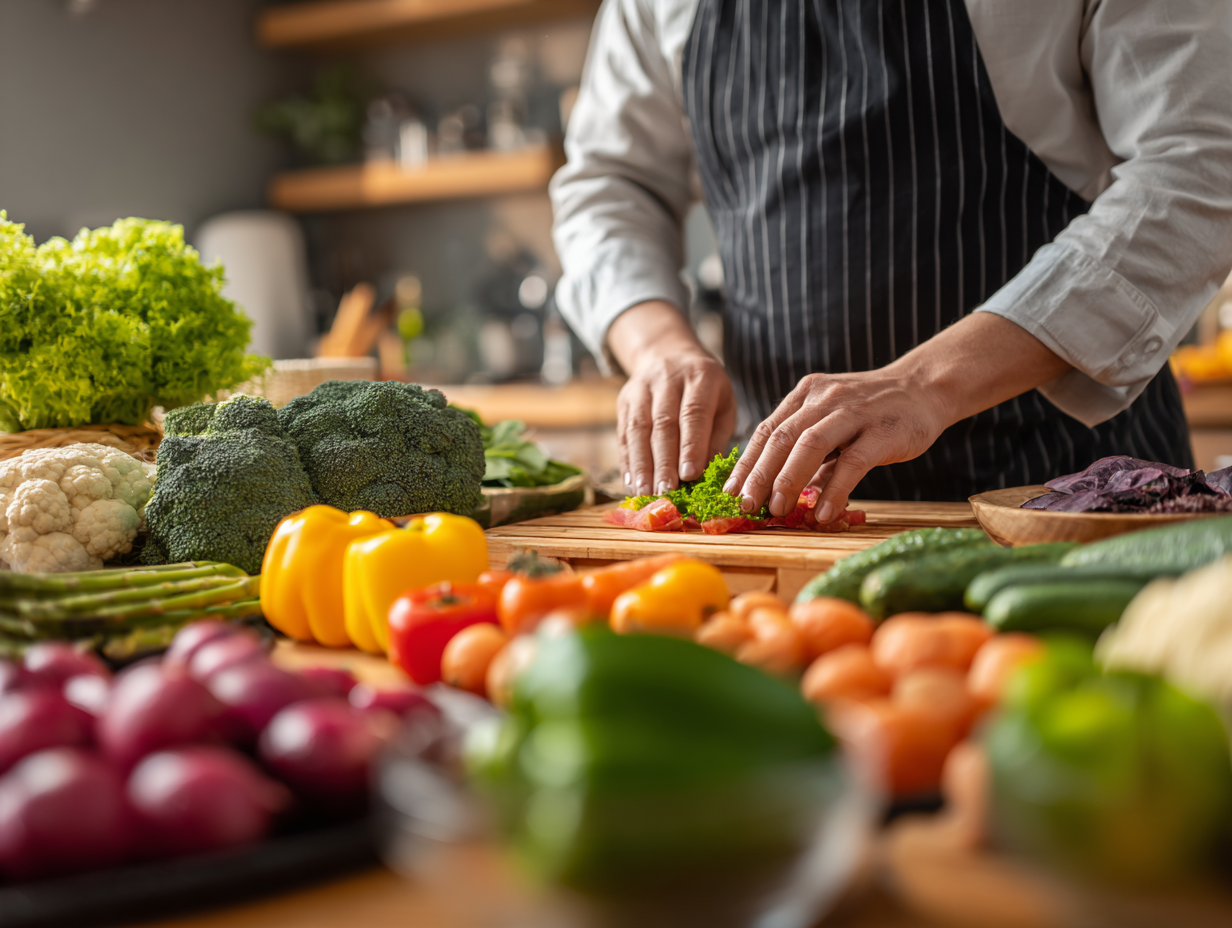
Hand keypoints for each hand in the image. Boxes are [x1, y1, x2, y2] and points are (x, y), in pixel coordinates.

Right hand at [608, 301, 736, 493]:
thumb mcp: (723, 404)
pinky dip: (627, 460)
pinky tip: (631, 483)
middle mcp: (667, 378)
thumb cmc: (706, 389)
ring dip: (641, 465)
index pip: (693, 413)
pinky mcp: (624, 400)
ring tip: (645, 493)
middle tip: (666, 492)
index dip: (691, 446)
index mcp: (700, 377)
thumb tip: (706, 476)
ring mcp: (641, 388)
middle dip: (664, 461)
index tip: (690, 476)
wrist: (668, 353)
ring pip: (638, 429)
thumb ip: (716, 437)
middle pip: (663, 424)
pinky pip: (623, 433)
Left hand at [725, 313, 1072, 518]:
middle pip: (781, 437)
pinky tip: (822, 513)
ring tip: (777, 511)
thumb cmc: (873, 411)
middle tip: (747, 506)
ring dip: (788, 480)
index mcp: (806, 394)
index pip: (767, 430)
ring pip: (810, 445)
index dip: (747, 462)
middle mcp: (825, 398)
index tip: (732, 491)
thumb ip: (808, 449)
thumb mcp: (832, 420)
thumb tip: (780, 490)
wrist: (925, 388)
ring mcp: (854, 412)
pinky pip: (851, 463)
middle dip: (760, 475)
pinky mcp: (882, 431)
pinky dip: (833, 490)